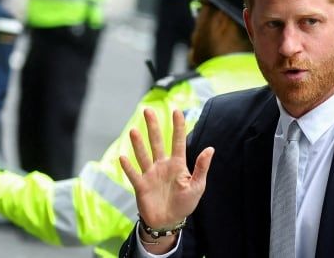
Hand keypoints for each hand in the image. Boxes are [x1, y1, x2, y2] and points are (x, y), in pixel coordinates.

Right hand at [120, 109, 213, 229]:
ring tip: (133, 130)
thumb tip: (210, 148)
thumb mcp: (197, 186)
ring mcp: (150, 174)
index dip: (178, 126)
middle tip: (148, 110)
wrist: (169, 222)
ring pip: (143, 155)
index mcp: (178, 164)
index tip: (177, 111)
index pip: (178, 141)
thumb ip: (202, 167)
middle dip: (153, 127)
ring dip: (138, 144)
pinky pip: (133, 174)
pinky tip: (122, 157)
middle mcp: (162, 165)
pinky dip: (128, 167)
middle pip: (157, 142)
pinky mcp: (141, 186)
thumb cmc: (185, 203)